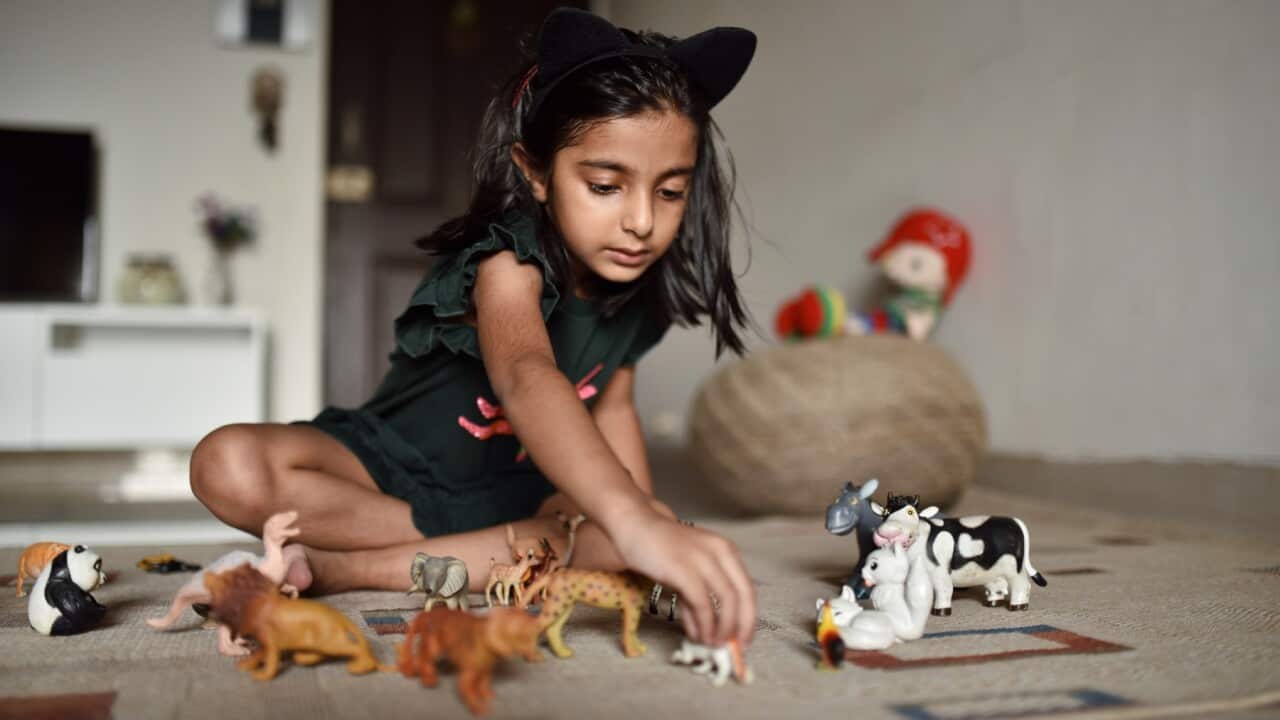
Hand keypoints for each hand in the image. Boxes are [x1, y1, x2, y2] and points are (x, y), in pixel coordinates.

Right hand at [609, 509, 755, 648]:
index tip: (743, 640)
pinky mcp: (683, 569)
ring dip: (722, 629)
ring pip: (727, 601)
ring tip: (712, 644)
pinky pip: (702, 603)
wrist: (634, 526)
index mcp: (726, 551)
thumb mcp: (687, 573)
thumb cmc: (660, 549)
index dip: (748, 618)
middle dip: (741, 627)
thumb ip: (697, 600)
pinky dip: (704, 624)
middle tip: (733, 648)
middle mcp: (720, 552)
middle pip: (743, 596)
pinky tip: (698, 635)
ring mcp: (703, 559)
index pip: (748, 589)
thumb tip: (706, 633)